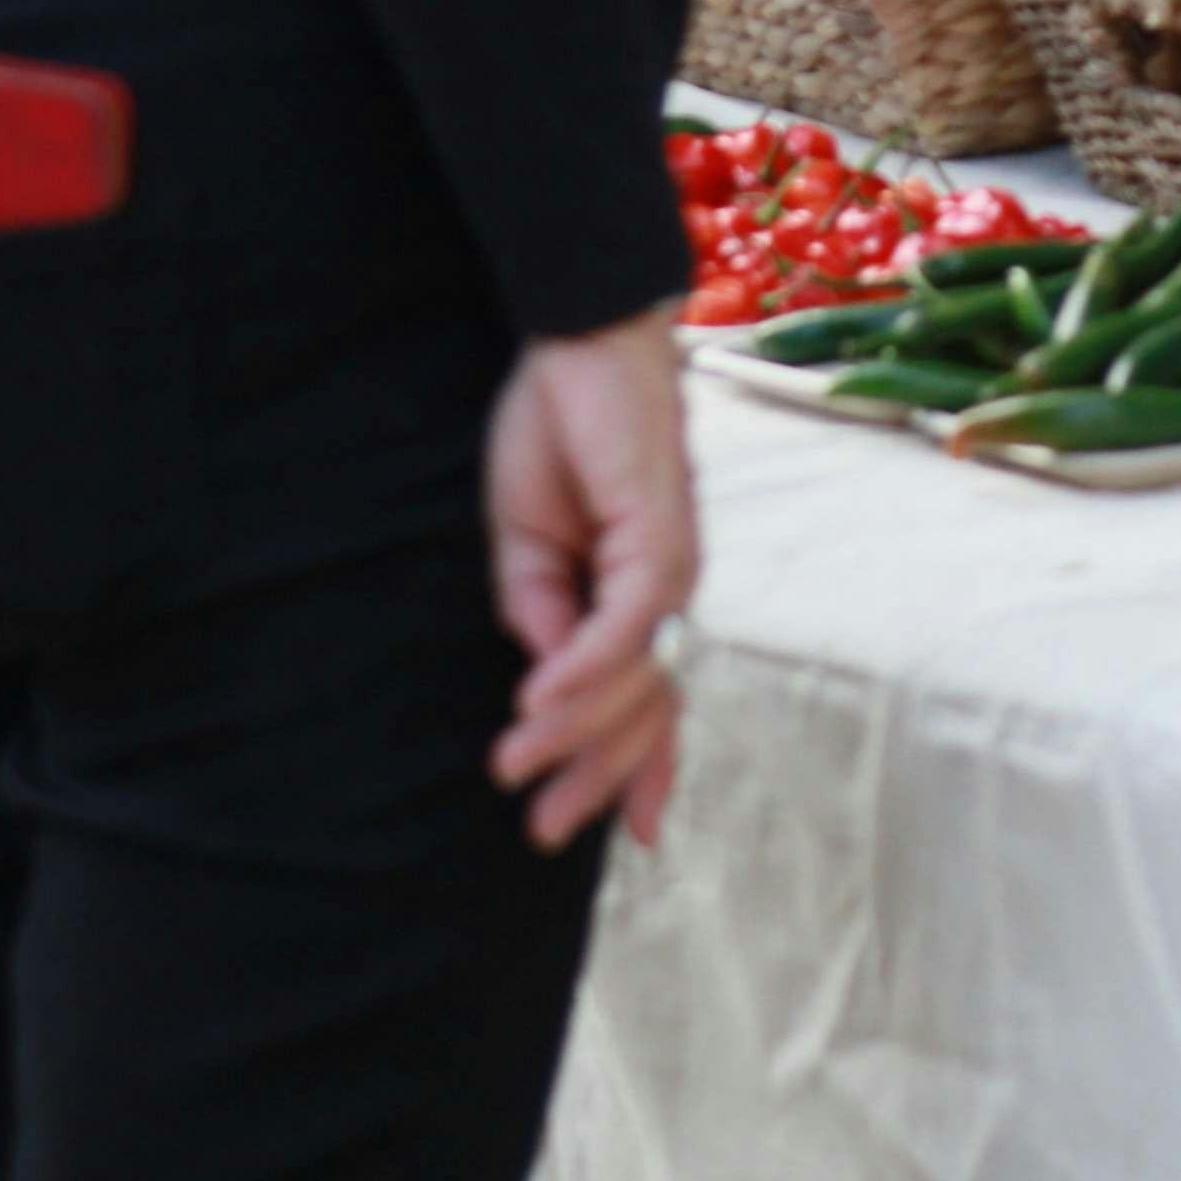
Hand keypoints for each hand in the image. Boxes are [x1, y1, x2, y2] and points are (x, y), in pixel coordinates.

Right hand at [482, 307, 699, 853]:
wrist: (578, 345)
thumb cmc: (557, 434)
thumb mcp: (525, 547)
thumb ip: (539, 616)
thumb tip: (545, 686)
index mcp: (638, 598)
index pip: (648, 702)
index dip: (636, 770)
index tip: (613, 835)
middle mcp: (667, 593)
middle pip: (647, 711)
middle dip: (595, 778)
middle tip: (542, 832)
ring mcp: (668, 569)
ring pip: (633, 679)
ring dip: (571, 730)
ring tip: (511, 764)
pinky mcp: (655, 538)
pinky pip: (624, 623)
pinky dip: (582, 667)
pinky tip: (537, 701)